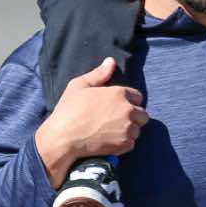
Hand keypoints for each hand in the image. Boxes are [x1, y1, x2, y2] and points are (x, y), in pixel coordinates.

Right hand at [34, 58, 147, 186]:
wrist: (63, 138)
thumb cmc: (69, 110)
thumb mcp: (79, 85)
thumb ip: (99, 73)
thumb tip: (111, 61)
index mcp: (119, 93)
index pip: (138, 97)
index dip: (128, 101)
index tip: (117, 107)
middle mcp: (127, 110)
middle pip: (142, 114)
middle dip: (132, 117)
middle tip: (116, 120)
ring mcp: (127, 128)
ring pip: (137, 130)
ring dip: (128, 131)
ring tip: (112, 131)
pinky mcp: (124, 144)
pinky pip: (132, 143)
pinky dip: (123, 144)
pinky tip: (110, 141)